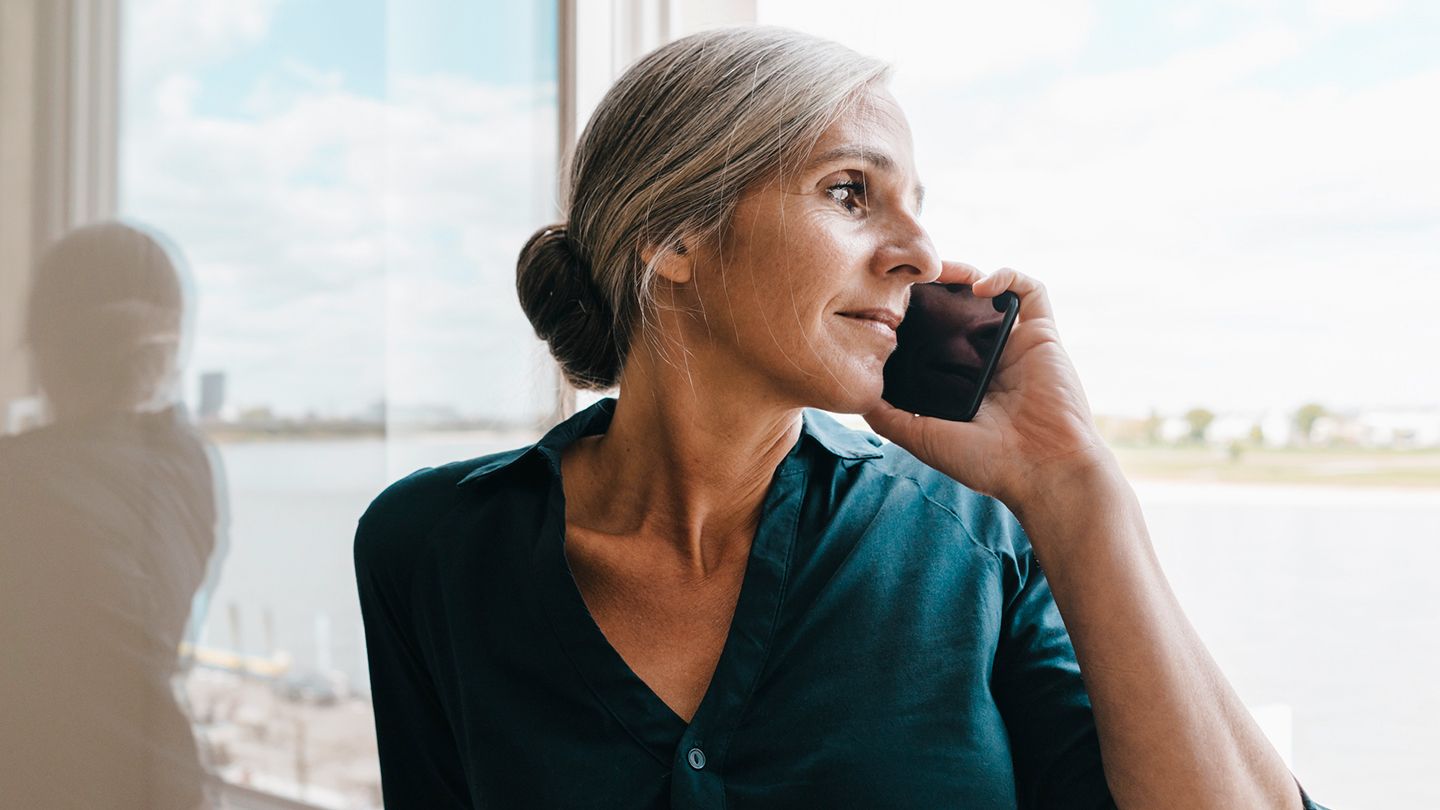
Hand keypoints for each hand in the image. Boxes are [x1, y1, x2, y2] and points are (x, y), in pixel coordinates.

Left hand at [862, 261, 1114, 507]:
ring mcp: (1017, 343)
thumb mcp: (923, 437)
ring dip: (965, 271)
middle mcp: (990, 356)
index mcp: (963, 376)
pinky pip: (1031, 290)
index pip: (938, 332)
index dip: (917, 312)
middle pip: (961, 305)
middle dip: (937, 285)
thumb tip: (855, 395)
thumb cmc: (987, 463)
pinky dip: (1007, 276)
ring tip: (939, 271)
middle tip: (911, 278)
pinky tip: (980, 285)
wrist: (1041, 471)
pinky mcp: (1043, 334)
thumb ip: (889, 416)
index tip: (891, 302)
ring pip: (991, 289)